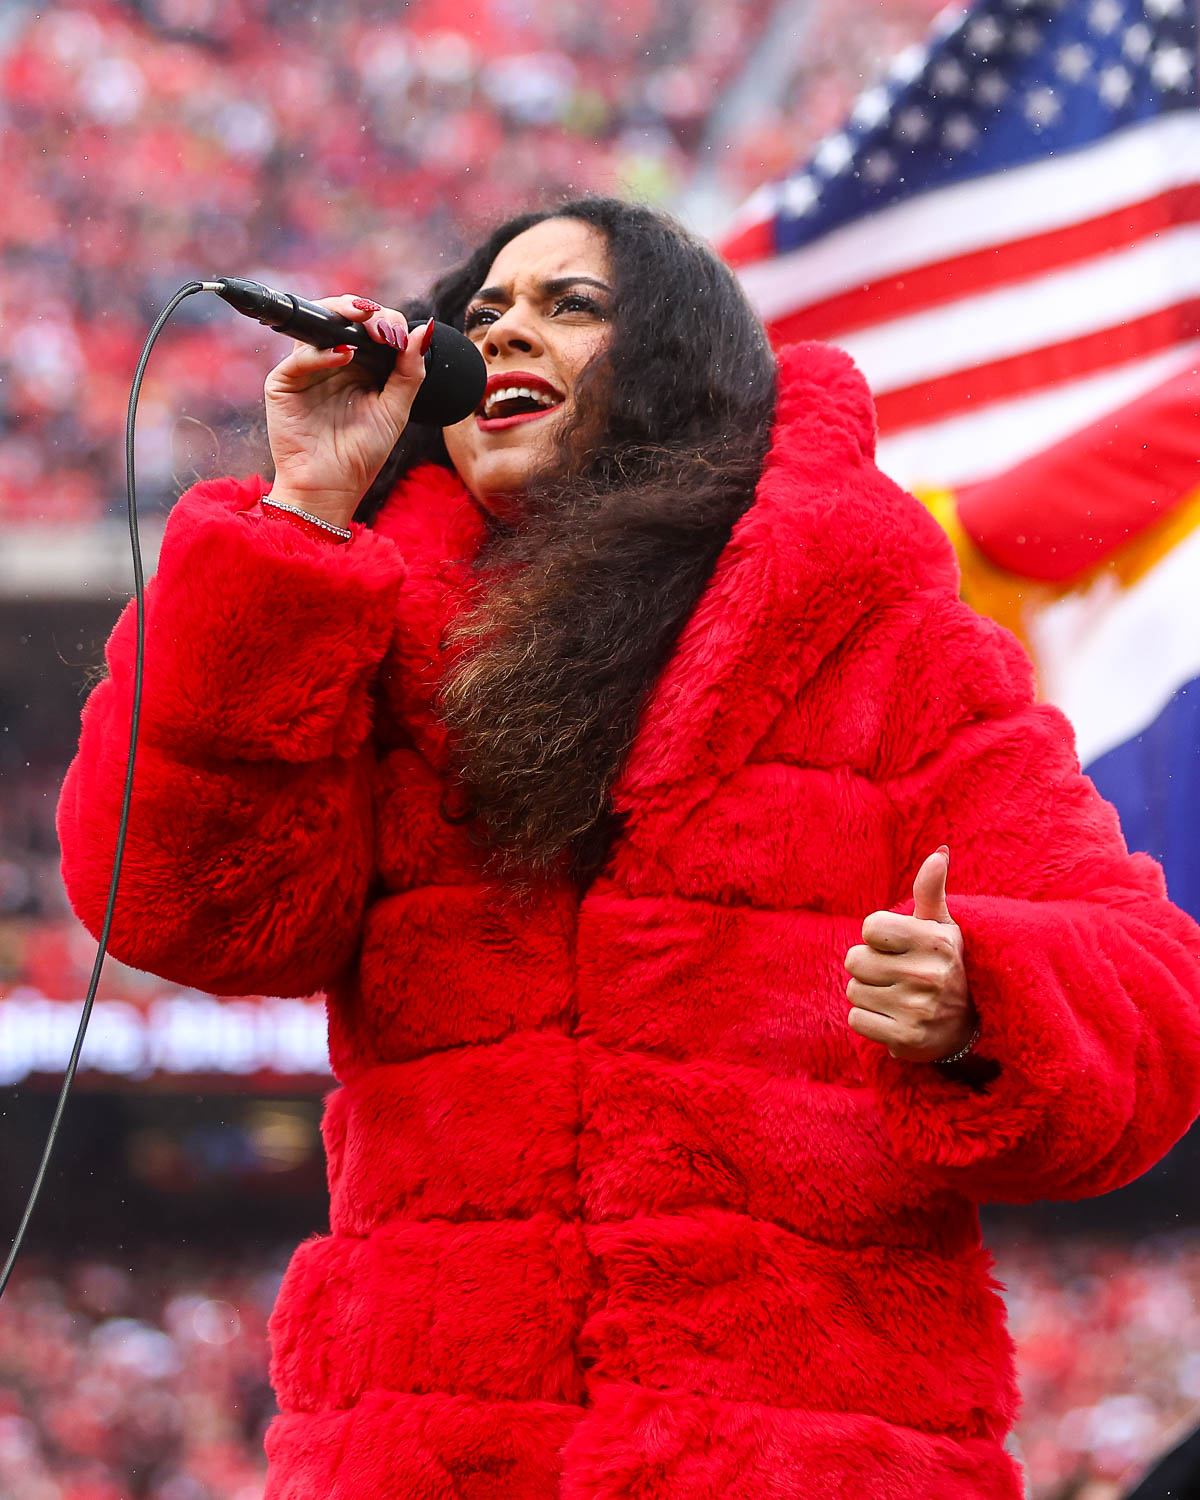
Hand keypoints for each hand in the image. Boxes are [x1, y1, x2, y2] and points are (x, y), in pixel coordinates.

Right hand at [264, 295, 431, 528]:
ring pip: (317, 327)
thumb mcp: (395, 410)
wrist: (331, 487)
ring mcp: (307, 369)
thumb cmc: (362, 454)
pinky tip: (344, 355)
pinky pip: (299, 358)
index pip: (371, 327)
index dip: (386, 322)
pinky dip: (322, 353)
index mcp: (361, 365)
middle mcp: (332, 361)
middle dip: (361, 310)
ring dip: (341, 317)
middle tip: (379, 320)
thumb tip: (424, 331)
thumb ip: (409, 372)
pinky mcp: (284, 383)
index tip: (399, 333)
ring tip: (366, 324)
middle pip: (341, 317)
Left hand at [844, 845, 975, 1061]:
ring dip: (868, 994)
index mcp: (935, 941)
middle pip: (854, 960)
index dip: (878, 937)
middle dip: (870, 966)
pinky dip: (869, 1020)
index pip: (870, 927)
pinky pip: (855, 1020)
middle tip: (898, 975)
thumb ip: (931, 890)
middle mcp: (928, 975)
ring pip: (853, 990)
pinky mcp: (905, 1040)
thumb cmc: (943, 966)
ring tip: (898, 997)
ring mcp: (917, 1009)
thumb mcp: (941, 927)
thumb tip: (939, 852)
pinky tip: (894, 1018)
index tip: (899, 946)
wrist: (967, 1027)